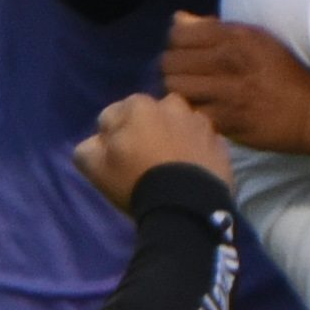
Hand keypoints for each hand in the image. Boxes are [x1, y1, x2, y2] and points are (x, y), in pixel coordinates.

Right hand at [71, 91, 235, 207]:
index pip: (113, 117)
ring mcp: (201, 123)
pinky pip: (202, 144)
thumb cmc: (136, 182)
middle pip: (150, 118)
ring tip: (171, 168)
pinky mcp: (221, 144)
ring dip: (174, 139)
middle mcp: (172, 105)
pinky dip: (196, 153)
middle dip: (146, 132)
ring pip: (179, 127)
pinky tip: (191, 173)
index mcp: (138, 105)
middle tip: (144, 163)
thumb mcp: (95, 168)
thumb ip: (88, 148)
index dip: (111, 139)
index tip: (116, 160)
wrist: (187, 205)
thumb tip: (96, 142)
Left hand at [159, 13, 309, 155]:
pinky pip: (191, 114)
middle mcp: (230, 61)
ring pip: (175, 89)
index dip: (175, 46)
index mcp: (236, 37)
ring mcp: (228, 93)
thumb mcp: (256, 39)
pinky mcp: (229, 121)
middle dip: (171, 71)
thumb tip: (178, 19)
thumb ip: (214, 28)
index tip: (183, 56)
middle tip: (181, 79)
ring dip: (176, 94)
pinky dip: (190, 114)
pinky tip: (199, 114)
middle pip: (170, 63)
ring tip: (187, 96)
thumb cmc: (282, 73)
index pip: (178, 35)